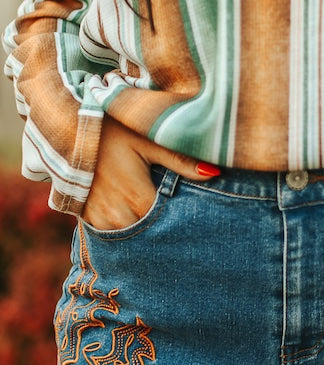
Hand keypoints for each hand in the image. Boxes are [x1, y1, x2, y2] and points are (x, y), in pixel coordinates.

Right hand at [81, 117, 219, 230]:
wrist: (67, 126)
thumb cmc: (113, 130)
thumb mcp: (149, 142)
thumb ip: (181, 161)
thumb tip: (214, 173)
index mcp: (137, 197)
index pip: (165, 224)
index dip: (178, 221)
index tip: (190, 218)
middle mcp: (117, 213)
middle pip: (147, 234)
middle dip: (160, 229)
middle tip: (175, 222)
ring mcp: (98, 217)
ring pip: (127, 238)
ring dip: (139, 230)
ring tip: (152, 221)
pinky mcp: (85, 216)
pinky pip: (107, 233)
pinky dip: (120, 228)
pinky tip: (130, 218)